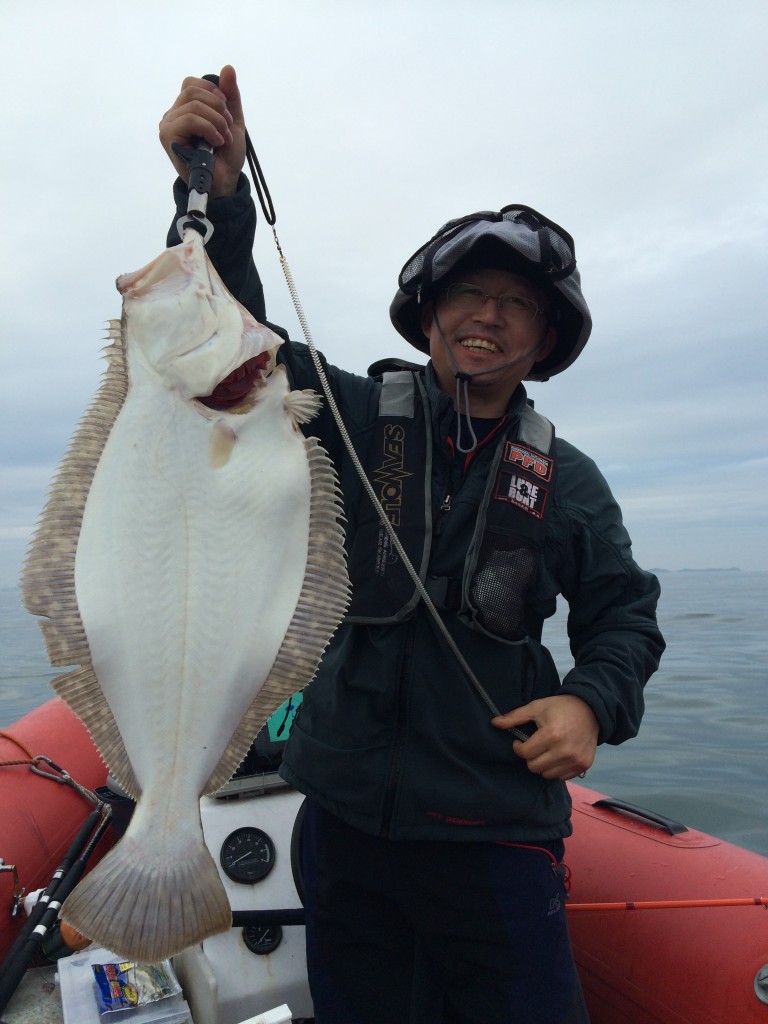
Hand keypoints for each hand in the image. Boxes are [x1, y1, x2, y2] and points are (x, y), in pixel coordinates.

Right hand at [159, 65, 245, 197]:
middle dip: (218, 107)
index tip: (226, 112)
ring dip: (217, 121)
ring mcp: (168, 125)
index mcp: (185, 108)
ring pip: (194, 105)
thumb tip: (227, 68)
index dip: (214, 93)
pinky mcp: (168, 136)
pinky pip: (190, 119)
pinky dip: (209, 128)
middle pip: (194, 91)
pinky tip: (216, 142)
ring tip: (223, 138)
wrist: (224, 181)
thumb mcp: (232, 120)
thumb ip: (230, 95)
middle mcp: (173, 114)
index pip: (193, 84)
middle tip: (227, 127)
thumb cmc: (225, 155)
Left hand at [491, 695, 598, 780]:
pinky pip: (562, 777)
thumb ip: (514, 717)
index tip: (521, 741)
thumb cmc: (560, 708)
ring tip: (547, 750)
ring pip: (547, 775)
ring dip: (543, 765)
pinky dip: (556, 769)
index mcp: (551, 735)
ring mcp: (575, 760)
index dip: (519, 748)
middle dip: (530, 757)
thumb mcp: (536, 707)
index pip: (525, 753)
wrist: (591, 710)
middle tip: (534, 746)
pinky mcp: (584, 765)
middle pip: (534, 767)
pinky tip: (558, 755)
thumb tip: (493, 723)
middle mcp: (564, 750)